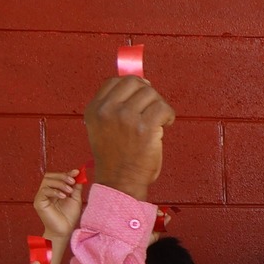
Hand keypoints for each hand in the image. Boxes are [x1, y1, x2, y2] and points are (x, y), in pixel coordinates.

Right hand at [33, 170, 84, 238]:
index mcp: (54, 190)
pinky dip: (55, 191)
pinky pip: (44, 191)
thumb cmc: (69, 217)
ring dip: (60, 184)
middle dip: (62, 176)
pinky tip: (63, 196)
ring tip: (69, 191)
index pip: (57, 177)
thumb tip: (79, 176)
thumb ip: (76, 188)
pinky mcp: (39, 202)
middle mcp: (46, 192)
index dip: (66, 173)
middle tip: (72, 181)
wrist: (64, 231)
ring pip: (47, 182)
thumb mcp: (75, 199)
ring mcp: (41, 196)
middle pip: (49, 176)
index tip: (77, 172)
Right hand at [84, 76, 174, 200]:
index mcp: (94, 109)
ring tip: (159, 121)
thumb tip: (142, 83)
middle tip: (153, 110)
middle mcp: (107, 110)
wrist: (120, 182)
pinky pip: (163, 108)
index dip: (133, 86)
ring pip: (151, 94)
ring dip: (160, 106)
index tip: (142, 98)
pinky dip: (169, 115)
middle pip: (134, 83)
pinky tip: (165, 125)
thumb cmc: (117, 157)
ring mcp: (125, 117)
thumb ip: (114, 107)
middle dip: (148, 94)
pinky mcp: (144, 127)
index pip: (114, 81)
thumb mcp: (103, 128)